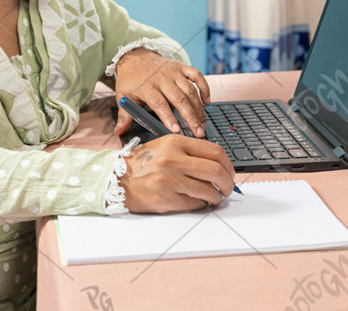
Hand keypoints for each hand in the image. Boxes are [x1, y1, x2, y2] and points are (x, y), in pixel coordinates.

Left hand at [113, 48, 210, 137]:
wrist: (133, 55)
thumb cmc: (130, 79)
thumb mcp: (123, 96)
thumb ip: (124, 116)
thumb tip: (118, 133)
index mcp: (146, 86)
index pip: (159, 103)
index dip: (169, 117)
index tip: (177, 131)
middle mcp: (162, 78)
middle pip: (179, 99)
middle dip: (190, 117)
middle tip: (198, 133)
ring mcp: (173, 72)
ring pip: (190, 90)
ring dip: (198, 108)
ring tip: (202, 124)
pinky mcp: (181, 67)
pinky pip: (196, 75)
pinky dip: (204, 87)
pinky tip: (207, 102)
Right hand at [119, 135, 235, 211]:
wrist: (118, 178)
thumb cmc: (143, 163)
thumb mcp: (165, 146)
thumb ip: (189, 151)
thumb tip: (218, 164)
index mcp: (175, 143)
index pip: (214, 151)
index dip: (228, 164)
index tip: (230, 171)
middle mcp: (173, 160)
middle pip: (215, 171)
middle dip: (227, 182)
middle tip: (227, 187)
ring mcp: (170, 180)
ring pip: (208, 190)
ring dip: (216, 196)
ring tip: (215, 196)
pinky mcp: (167, 199)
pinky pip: (195, 203)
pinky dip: (202, 204)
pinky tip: (199, 201)